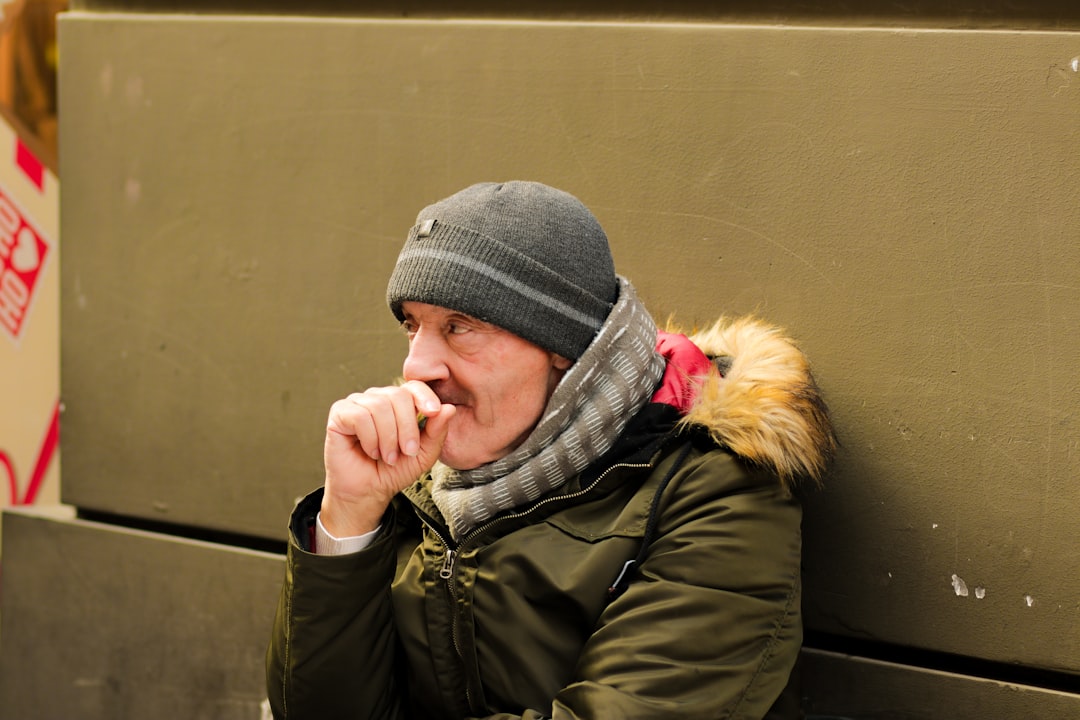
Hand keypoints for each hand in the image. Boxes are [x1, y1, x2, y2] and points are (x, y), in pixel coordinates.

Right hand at [320, 380, 455, 536]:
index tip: (433, 412)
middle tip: (407, 451)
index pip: (413, 386)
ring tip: (387, 456)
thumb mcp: (424, 454)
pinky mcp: (340, 413)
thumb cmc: (394, 471)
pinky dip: (370, 438)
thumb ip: (437, 431)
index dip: (424, 396)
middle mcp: (377, 398)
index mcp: (398, 403)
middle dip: (407, 427)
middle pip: (398, 395)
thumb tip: (449, 408)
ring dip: (388, 437)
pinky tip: (371, 451)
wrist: (368, 492)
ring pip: (379, 405)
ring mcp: (357, 403)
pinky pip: (360, 416)